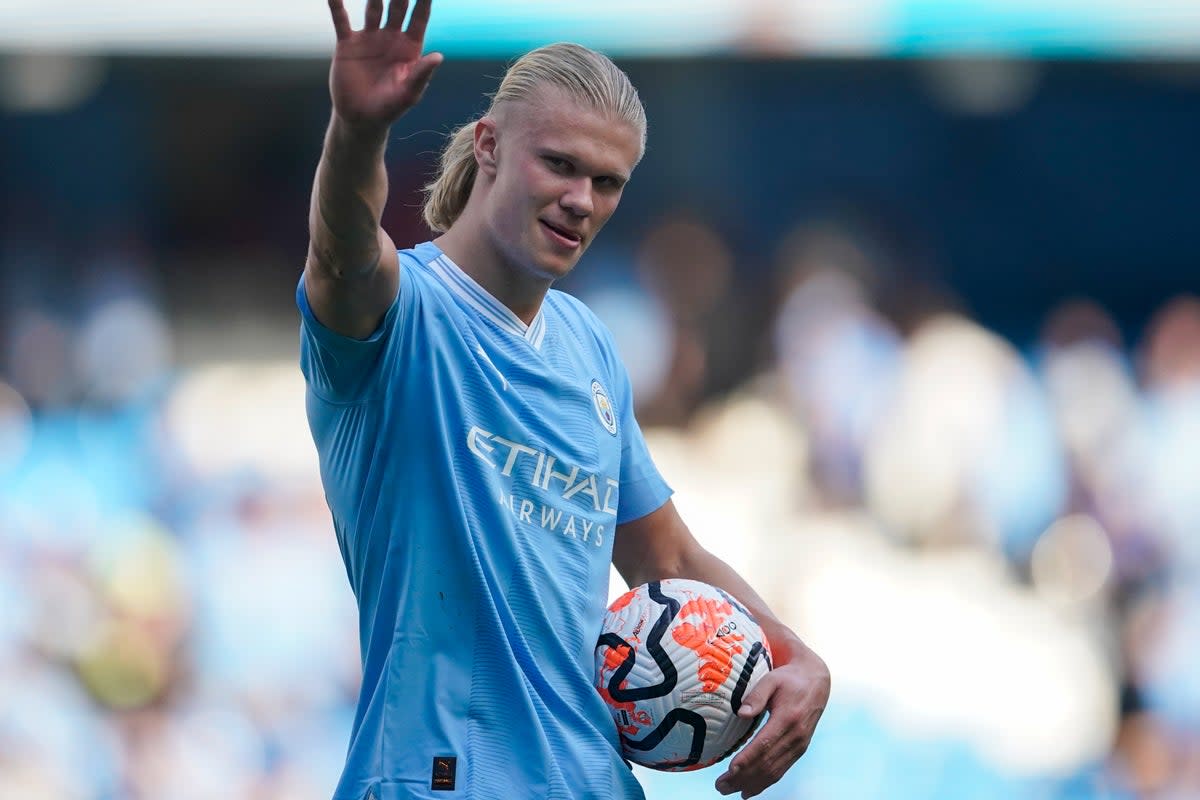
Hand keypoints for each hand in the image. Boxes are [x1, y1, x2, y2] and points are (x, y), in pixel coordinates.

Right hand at [327, 0, 442, 128]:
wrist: (360, 119)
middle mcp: (391, 38)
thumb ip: (421, 74)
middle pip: (397, 6)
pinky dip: (337, 5)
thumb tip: (438, 56)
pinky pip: (341, 20)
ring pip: (373, 8)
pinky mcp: (347, 44)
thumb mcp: (408, 94)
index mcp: (409, 48)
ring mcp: (369, 38)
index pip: (419, 18)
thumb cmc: (389, 108)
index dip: (424, 1)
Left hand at [714, 650, 829, 797]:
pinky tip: (749, 790)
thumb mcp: (772, 679)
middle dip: (743, 777)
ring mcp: (799, 745)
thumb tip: (741, 713)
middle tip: (720, 785)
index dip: (747, 759)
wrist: (816, 682)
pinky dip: (764, 783)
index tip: (730, 770)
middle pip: (767, 763)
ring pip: (774, 772)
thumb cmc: (789, 679)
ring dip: (751, 784)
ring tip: (728, 790)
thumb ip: (757, 695)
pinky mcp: (799, 750)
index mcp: (788, 719)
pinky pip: (781, 771)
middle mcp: (796, 736)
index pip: (765, 744)